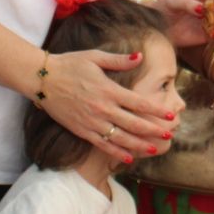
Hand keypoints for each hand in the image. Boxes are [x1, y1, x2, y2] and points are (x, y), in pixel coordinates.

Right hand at [38, 49, 171, 161]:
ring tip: (155, 149)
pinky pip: (103, 145)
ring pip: (121, 138)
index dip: (156, 111)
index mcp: (109, 90)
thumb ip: (119, 60)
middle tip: (169, 135)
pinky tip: (129, 157)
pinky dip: (117, 152)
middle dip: (153, 131)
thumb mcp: (96, 57)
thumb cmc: (70, 64)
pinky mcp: (82, 130)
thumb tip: (140, 56)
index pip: (139, 103)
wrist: (42, 79)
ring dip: (140, 145)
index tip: (171, 116)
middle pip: (134, 124)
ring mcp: (92, 122)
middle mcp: (102, 109)